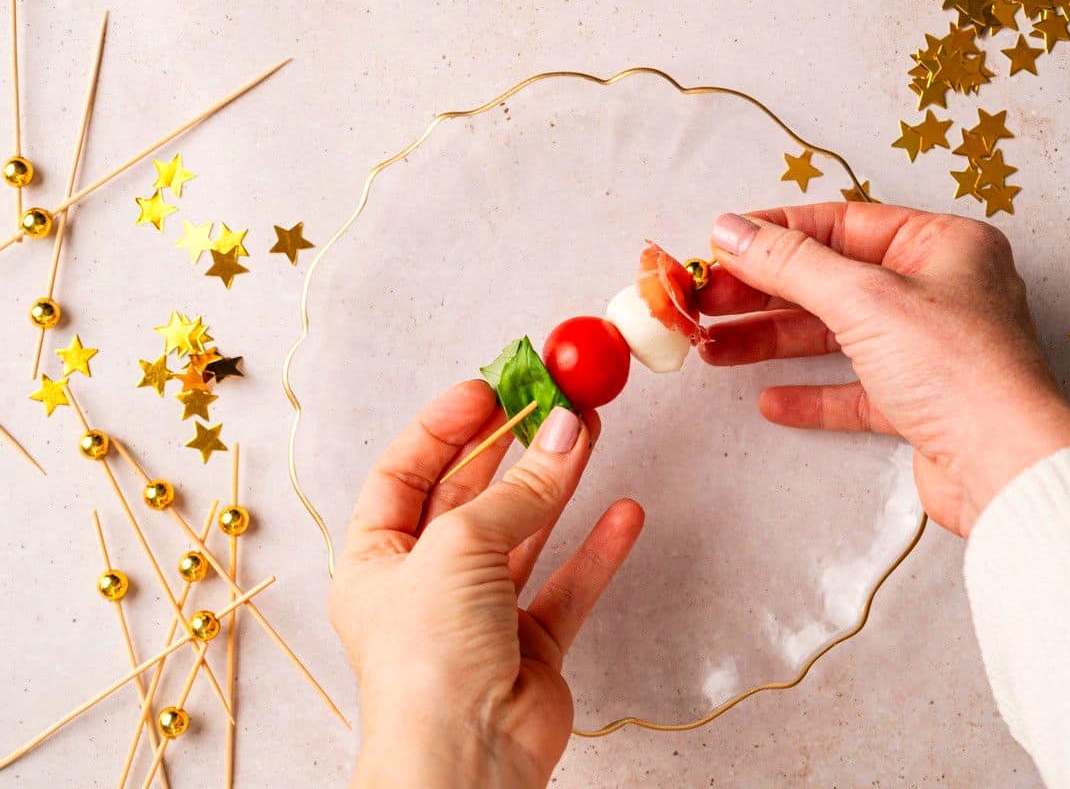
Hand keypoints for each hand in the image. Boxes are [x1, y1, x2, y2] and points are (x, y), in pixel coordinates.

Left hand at [329, 380, 643, 788]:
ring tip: (589, 431)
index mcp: (375, 560)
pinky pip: (565, 586)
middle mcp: (424, 585)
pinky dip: (594, 550)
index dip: (446, 428)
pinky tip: (621, 513)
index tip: (490, 389)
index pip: (406, 473)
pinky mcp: (530, 647)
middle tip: (551, 400)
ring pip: (523, 534)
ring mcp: (479, 616)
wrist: (466, 759)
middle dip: (512, 447)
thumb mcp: (459, 548)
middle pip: (470, 497)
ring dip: (556, 484)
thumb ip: (519, 491)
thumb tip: (564, 432)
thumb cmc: (427, 661)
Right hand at [704, 203, 1069, 535]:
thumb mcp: (864, 299)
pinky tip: (771, 400)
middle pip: (831, 280)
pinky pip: (853, 389)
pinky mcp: (920, 403)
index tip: (720, 245)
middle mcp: (938, 291)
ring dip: (773, 341)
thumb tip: (733, 230)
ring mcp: (929, 349)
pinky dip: (811, 392)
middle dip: (763, 292)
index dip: (776, 233)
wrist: (1005, 468)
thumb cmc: (958, 370)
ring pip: (835, 335)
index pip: (841, 223)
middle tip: (705, 301)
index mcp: (942, 245)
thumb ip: (792, 263)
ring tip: (714, 348)